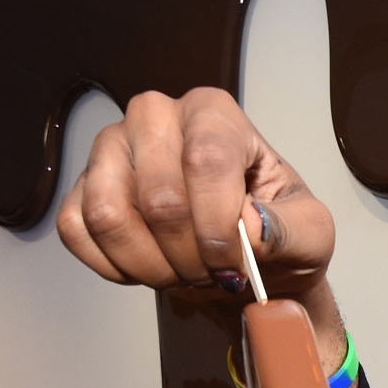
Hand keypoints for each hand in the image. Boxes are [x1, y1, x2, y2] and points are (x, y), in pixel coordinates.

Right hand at [56, 88, 339, 339]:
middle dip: (189, 258)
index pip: (204, 162)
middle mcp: (155, 118)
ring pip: (108, 214)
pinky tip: (148, 267)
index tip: (235, 265)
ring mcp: (111, 149)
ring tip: (182, 272)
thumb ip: (291, 230)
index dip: (218, 228)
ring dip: (150, 266)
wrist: (245, 263)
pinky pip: (77, 230)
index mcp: (213, 114)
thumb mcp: (310, 235)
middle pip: (158, 198)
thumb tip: (252, 227)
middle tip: (213, 274)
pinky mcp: (82, 187)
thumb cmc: (275, 236)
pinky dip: (115, 266)